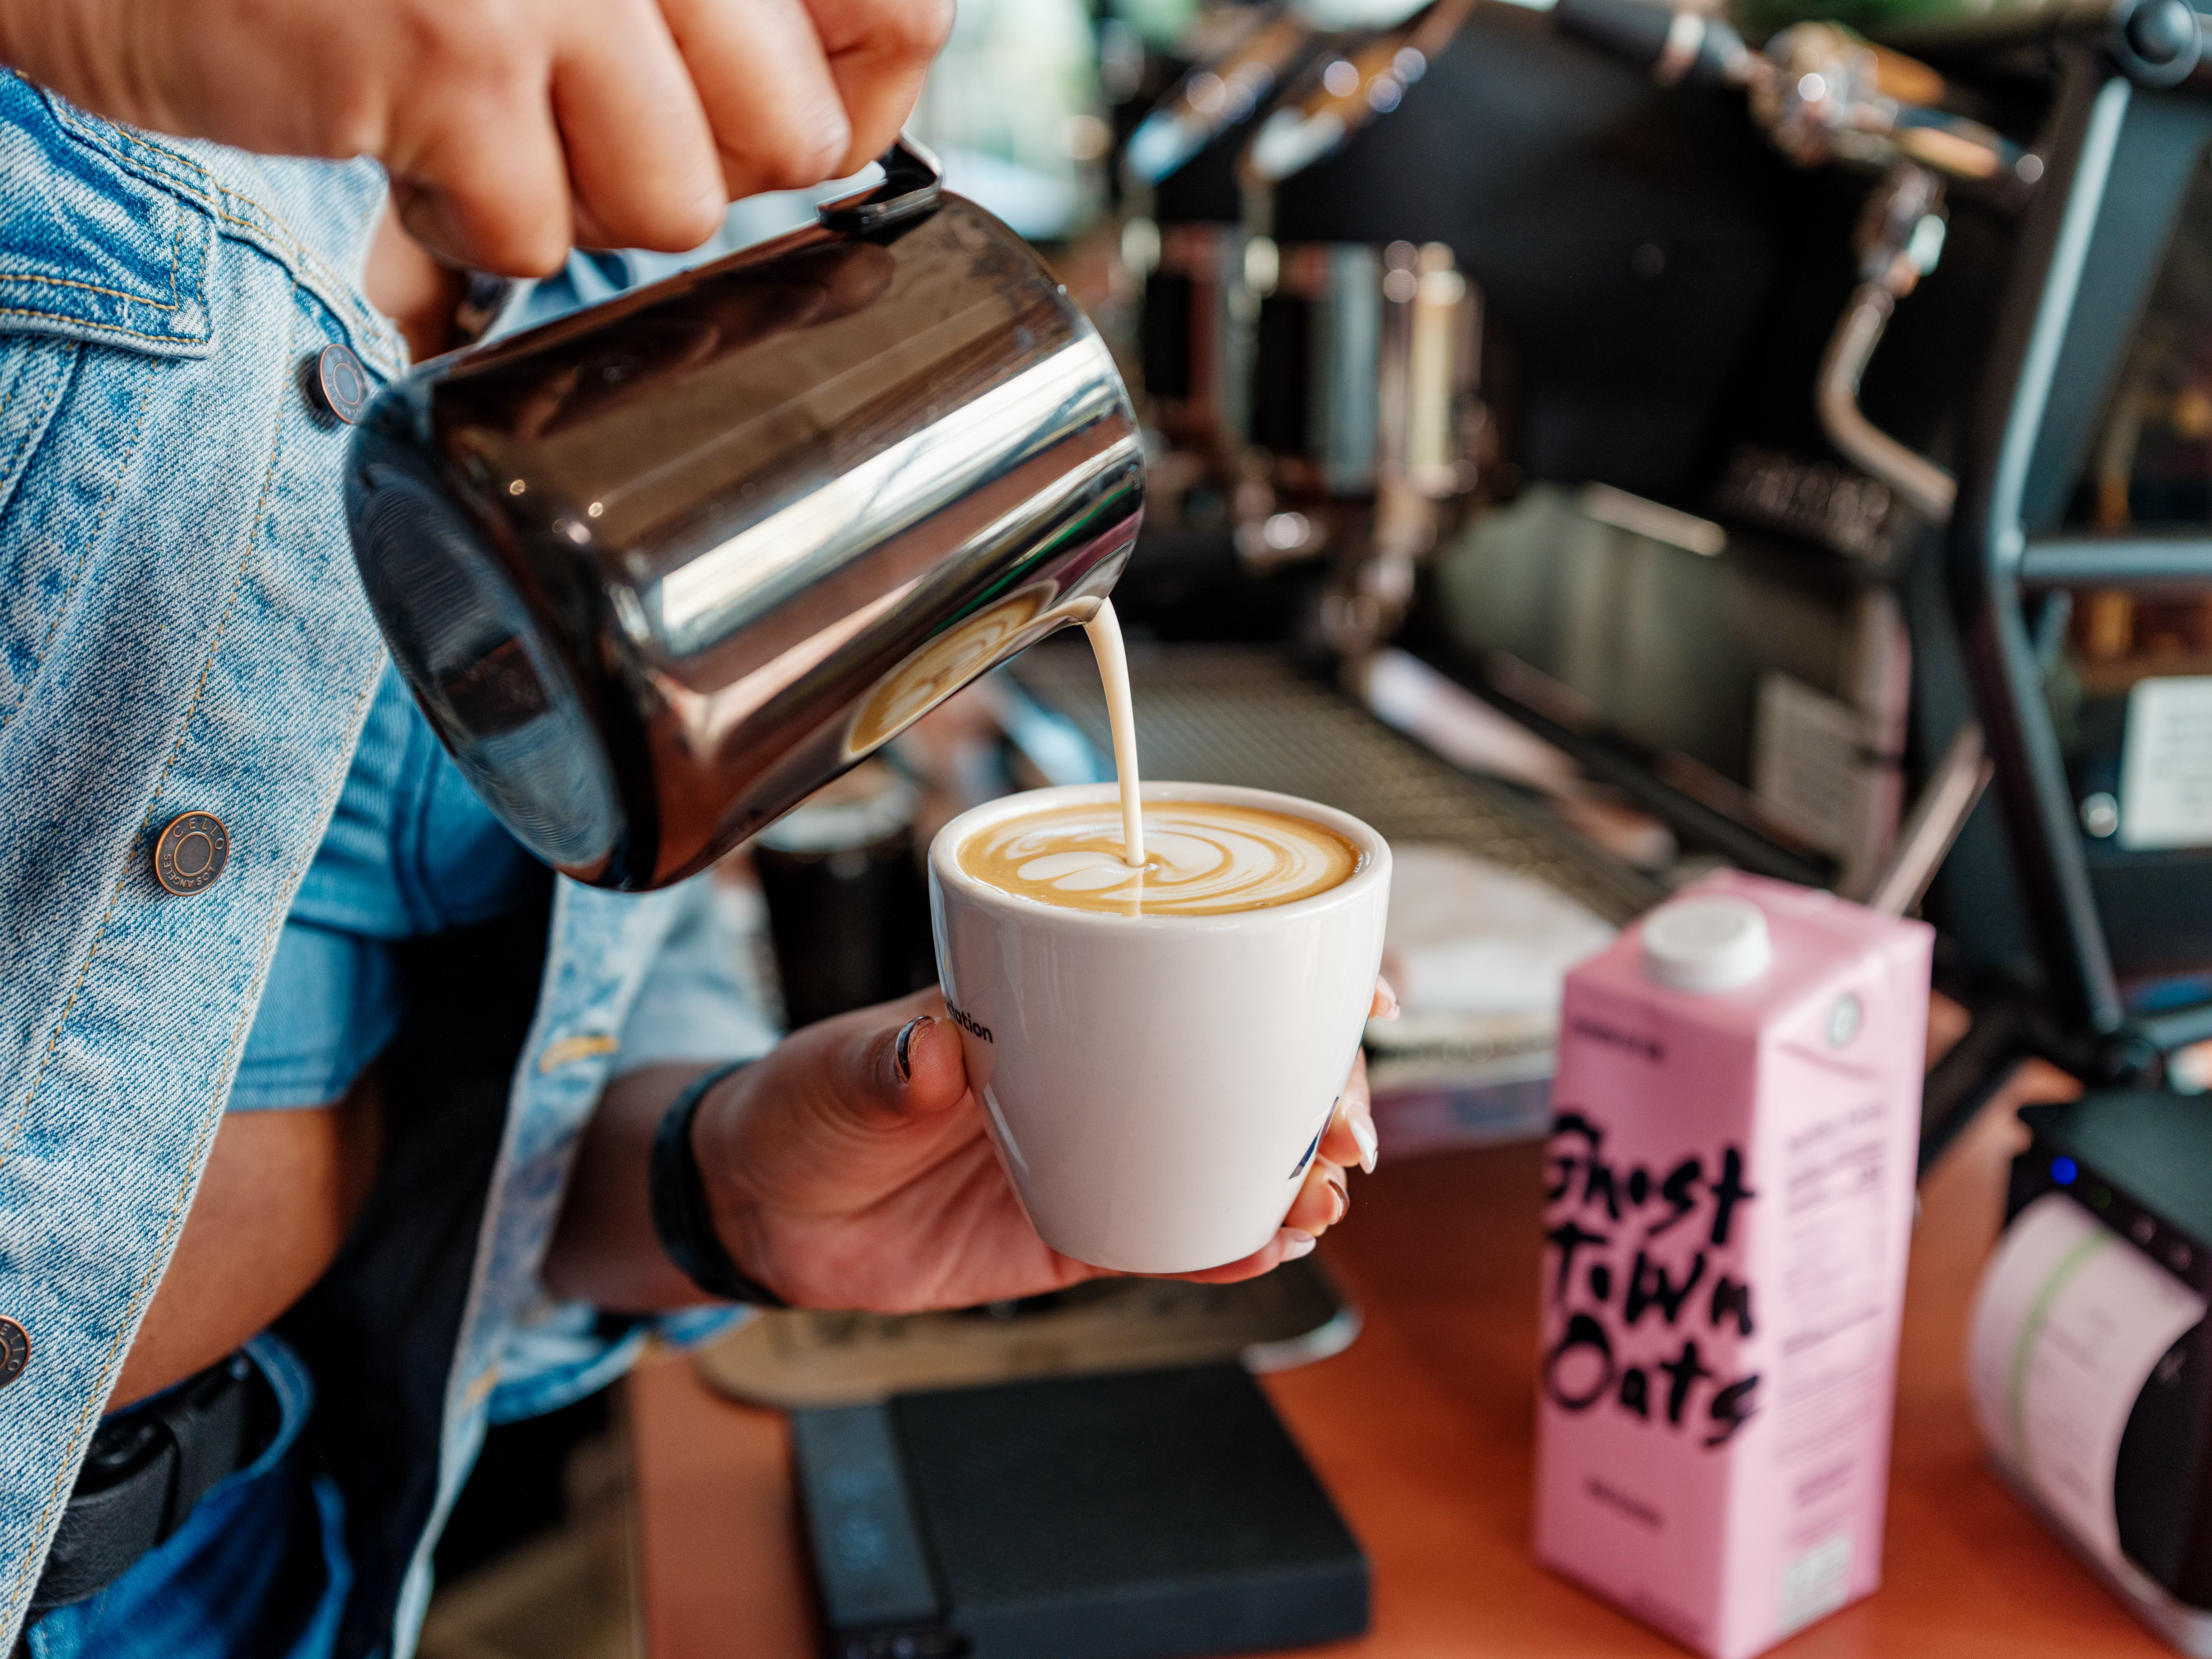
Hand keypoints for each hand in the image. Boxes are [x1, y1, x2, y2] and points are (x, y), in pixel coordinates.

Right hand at [0, 0, 952, 274]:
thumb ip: (708, 27)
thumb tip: (844, 141)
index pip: (901, 16)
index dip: (856, 108)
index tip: (776, 133)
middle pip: (793, 138)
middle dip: (692, 172)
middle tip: (584, 126)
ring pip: (676, 205)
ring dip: (570, 199)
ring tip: (477, 124)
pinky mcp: (452, 49)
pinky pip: (536, 233)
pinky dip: (460, 227)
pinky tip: (401, 145)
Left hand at [692, 982, 1394, 1312]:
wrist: (762, 1211)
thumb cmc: (803, 1104)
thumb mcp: (839, 1074)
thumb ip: (891, 1065)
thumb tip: (934, 1049)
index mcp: (1061, 1004)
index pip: (1195, 971)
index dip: (1293, 977)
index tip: (1362, 989)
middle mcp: (1098, 1074)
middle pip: (1245, 1069)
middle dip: (1321, 1092)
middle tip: (1341, 1130)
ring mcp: (1099, 1153)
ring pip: (1229, 1156)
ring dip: (1293, 1174)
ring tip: (1318, 1196)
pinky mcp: (1079, 1232)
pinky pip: (1175, 1237)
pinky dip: (1229, 1244)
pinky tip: (1269, 1246)